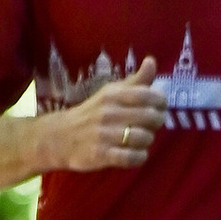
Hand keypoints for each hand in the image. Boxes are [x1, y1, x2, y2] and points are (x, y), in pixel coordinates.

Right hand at [41, 63, 162, 175]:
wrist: (59, 137)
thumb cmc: (92, 113)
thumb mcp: (111, 93)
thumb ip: (135, 81)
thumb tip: (152, 61)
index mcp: (113, 95)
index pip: (148, 95)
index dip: (161, 103)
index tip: (159, 108)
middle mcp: (108, 113)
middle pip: (151, 117)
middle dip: (156, 123)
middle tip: (150, 126)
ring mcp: (104, 134)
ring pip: (144, 138)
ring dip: (147, 141)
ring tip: (139, 140)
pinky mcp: (101, 154)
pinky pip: (132, 158)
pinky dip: (139, 157)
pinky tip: (134, 154)